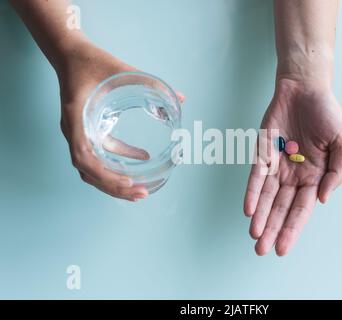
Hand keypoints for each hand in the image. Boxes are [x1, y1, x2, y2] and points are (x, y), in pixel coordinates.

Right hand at [57, 40, 183, 200]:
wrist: (70, 53)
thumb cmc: (92, 60)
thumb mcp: (122, 70)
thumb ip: (151, 85)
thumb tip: (181, 99)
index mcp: (76, 118)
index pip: (84, 157)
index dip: (105, 175)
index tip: (128, 182)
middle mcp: (72, 131)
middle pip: (88, 172)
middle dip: (114, 186)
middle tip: (142, 194)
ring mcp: (76, 133)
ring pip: (90, 169)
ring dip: (113, 182)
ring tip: (139, 190)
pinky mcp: (83, 131)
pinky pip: (97, 155)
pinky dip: (116, 162)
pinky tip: (140, 159)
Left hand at [244, 78, 341, 255]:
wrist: (305, 88)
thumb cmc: (327, 114)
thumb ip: (337, 172)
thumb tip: (323, 199)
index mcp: (315, 176)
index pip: (302, 209)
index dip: (292, 229)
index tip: (283, 249)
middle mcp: (294, 175)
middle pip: (282, 208)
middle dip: (272, 229)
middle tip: (262, 250)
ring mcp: (277, 165)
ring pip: (267, 197)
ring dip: (260, 217)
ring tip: (254, 236)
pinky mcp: (262, 153)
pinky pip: (256, 177)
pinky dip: (252, 193)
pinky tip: (249, 210)